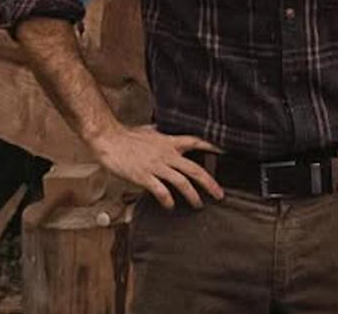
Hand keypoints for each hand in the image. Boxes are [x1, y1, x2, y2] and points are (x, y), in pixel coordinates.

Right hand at [88, 124, 222, 209]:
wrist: (109, 139)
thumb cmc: (128, 135)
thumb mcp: (152, 131)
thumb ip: (164, 135)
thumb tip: (171, 133)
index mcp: (170, 142)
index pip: (198, 141)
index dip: (214, 147)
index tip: (228, 152)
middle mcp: (167, 154)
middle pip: (195, 170)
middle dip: (210, 184)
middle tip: (220, 195)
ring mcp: (156, 166)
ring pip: (181, 183)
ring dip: (192, 196)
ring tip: (199, 204)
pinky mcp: (144, 177)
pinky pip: (161, 191)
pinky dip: (168, 200)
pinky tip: (170, 206)